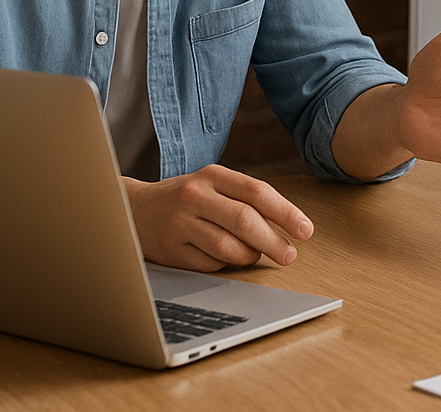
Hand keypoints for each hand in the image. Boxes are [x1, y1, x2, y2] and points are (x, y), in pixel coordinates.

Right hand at [122, 164, 313, 271]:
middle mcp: (195, 196)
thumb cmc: (186, 198)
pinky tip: (225, 258)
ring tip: (254, 255)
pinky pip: (209, 264)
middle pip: (245, 221)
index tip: (306, 230)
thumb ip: (246, 199)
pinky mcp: (171, 250)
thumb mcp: (213, 185)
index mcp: (212, 175)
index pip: (257, 192)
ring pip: (228, 247)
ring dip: (249, 256)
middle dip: (274, 241)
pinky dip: (225, 264)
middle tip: (290, 255)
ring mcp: (180, 224)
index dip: (286, 212)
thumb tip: (287, 225)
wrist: (134, 209)